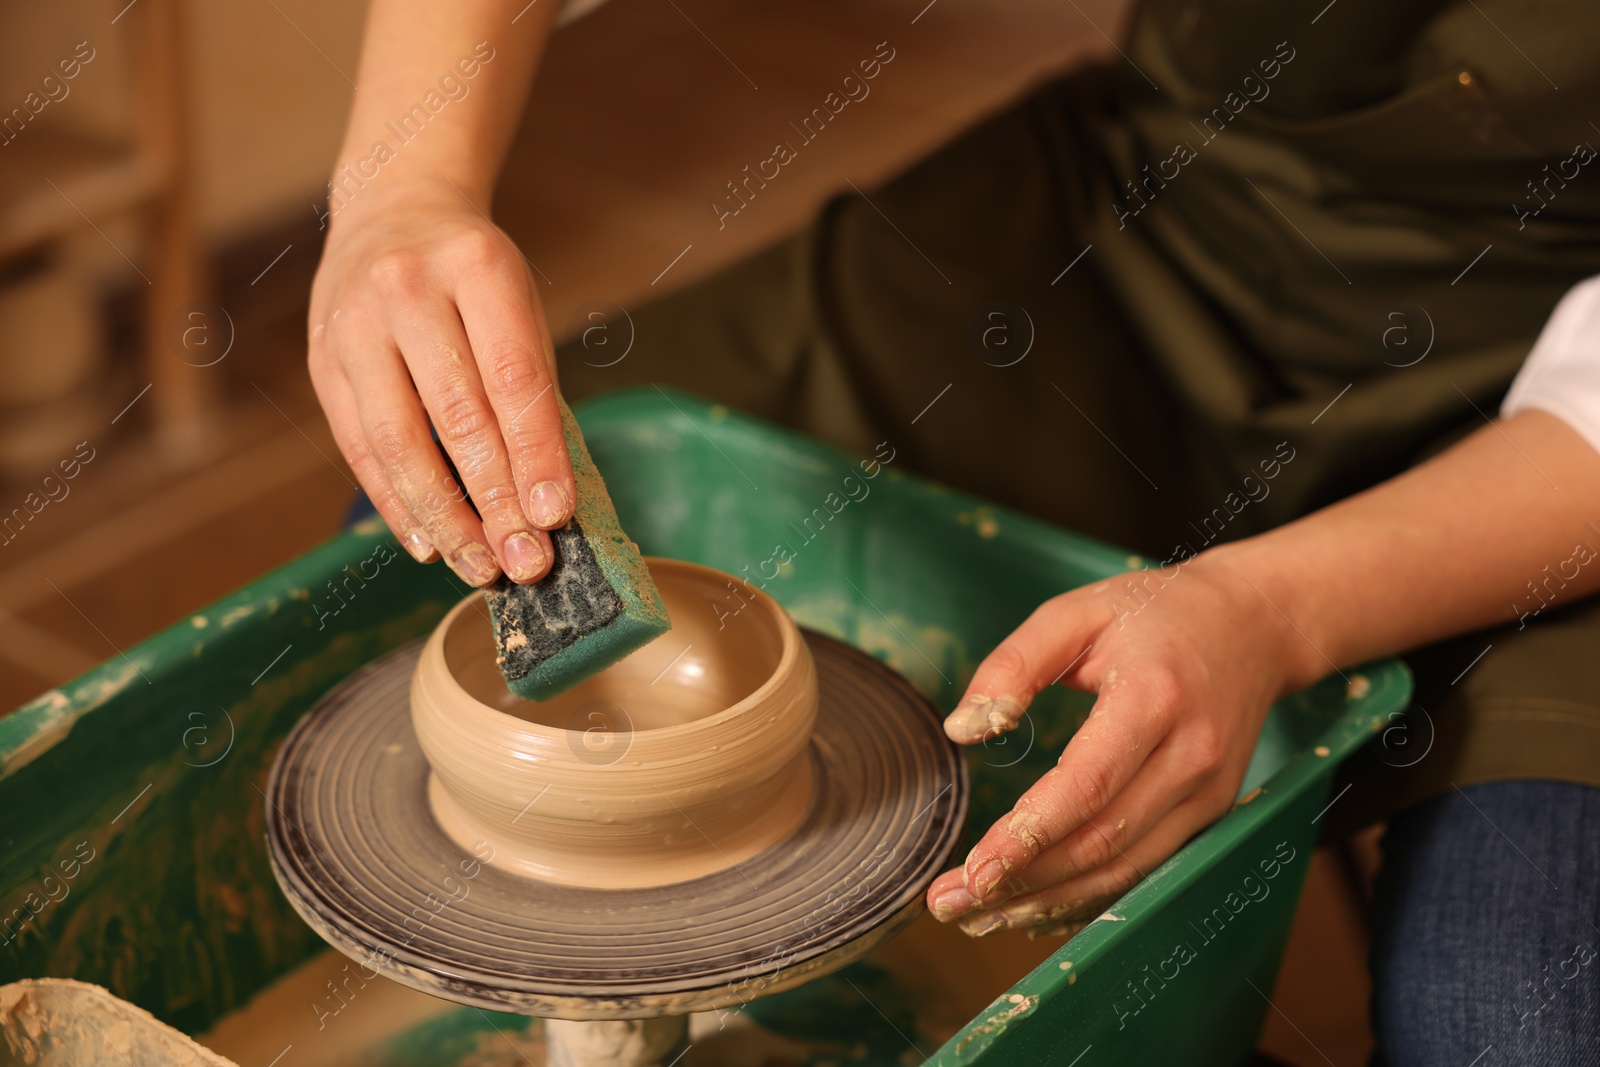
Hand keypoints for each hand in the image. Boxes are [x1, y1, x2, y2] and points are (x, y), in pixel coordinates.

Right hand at [308, 178, 571, 586]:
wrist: (392, 205)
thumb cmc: (473, 274)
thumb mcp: (518, 304)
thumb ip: (531, 391)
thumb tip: (547, 502)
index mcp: (477, 266)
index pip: (513, 378)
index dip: (536, 454)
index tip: (557, 516)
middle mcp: (408, 289)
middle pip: (456, 417)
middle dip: (496, 501)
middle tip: (527, 562)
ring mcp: (354, 324)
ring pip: (400, 441)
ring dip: (445, 517)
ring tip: (482, 566)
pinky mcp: (322, 359)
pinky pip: (360, 447)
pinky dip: (397, 503)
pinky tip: (430, 544)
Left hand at [925, 549, 1313, 937]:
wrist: (1253, 624)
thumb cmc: (1154, 613)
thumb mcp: (1075, 612)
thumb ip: (1013, 665)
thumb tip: (963, 730)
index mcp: (1153, 697)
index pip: (1086, 786)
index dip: (1027, 837)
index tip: (973, 870)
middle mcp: (1190, 756)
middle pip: (1101, 841)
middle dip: (1022, 883)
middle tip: (950, 904)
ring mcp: (1208, 793)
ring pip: (1124, 870)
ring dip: (1048, 903)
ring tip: (979, 916)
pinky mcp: (1211, 813)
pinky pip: (1146, 868)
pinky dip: (1089, 896)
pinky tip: (1037, 907)